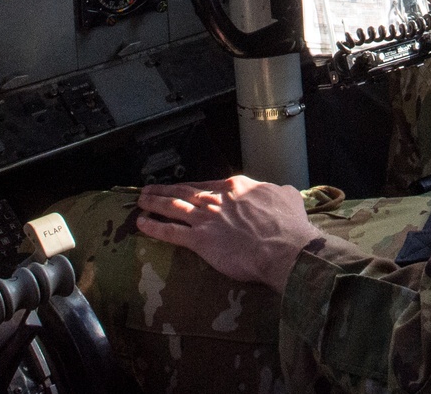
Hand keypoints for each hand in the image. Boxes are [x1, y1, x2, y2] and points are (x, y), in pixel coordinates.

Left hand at [136, 175, 316, 293]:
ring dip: (155, 202)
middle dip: (166, 190)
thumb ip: (278, 192)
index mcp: (237, 187)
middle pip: (186, 191)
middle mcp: (218, 198)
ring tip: (141, 200)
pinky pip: (171, 232)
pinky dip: (154, 226)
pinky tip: (142, 224)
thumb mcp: (287, 196)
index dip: (193, 187)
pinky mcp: (201, 240)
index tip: (184, 188)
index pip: (209, 184)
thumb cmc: (288, 224)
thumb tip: (281, 192)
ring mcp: (207, 217)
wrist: (283, 246)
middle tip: (149, 189)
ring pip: (174, 206)